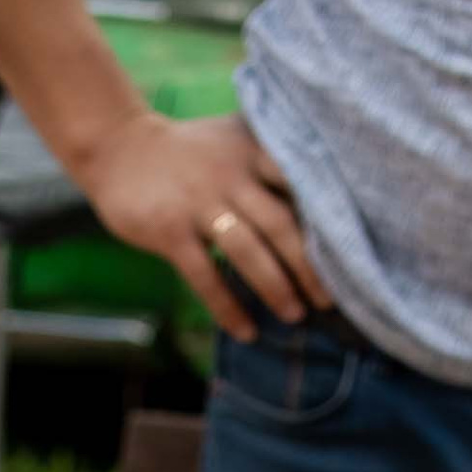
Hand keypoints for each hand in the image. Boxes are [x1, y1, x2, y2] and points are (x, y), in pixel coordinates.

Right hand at [76, 107, 327, 343]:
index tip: (351, 251)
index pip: (299, 182)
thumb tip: (324, 202)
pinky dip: (229, 307)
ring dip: (274, 287)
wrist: (120, 148)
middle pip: (279, 223)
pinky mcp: (170, 230)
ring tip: (295, 317)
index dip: (326, 218)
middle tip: (330, 300)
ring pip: (246, 251)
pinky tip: (247, 331)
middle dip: (308, 265)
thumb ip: (271, 159)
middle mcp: (230, 173)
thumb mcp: (233, 140)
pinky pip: (205, 277)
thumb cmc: (190, 153)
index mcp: (252, 149)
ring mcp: (198, 202)